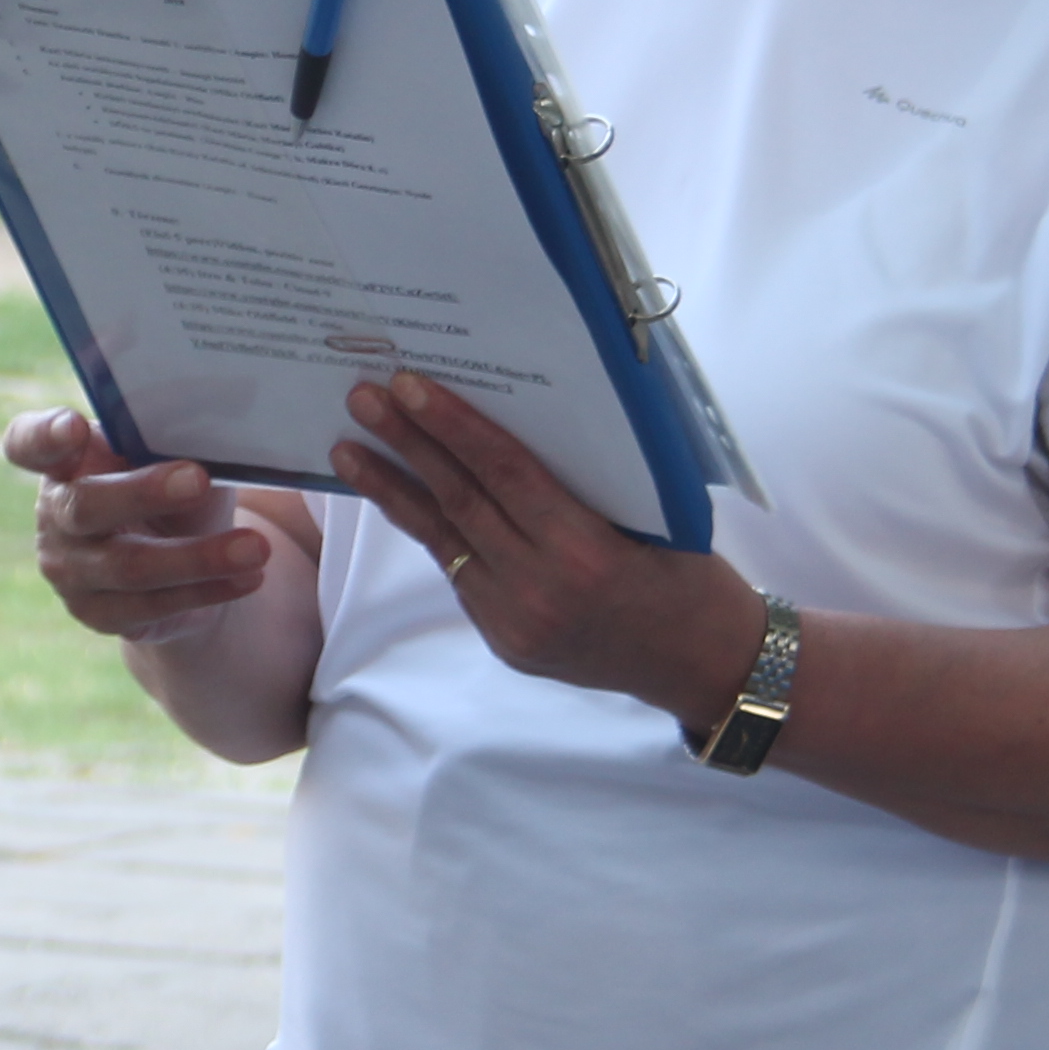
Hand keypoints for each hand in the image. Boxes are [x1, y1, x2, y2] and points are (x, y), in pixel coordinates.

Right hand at [6, 408, 268, 644]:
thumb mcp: (175, 457)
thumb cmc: (173, 489)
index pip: (28, 443)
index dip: (43, 436)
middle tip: (198, 480)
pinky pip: (153, 606)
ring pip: (129, 566)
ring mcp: (70, 569)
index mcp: (65, 459)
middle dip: (143, 493)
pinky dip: (208, 589)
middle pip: (85, 505)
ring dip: (198, 557)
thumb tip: (219, 435)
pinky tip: (249, 577)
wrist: (177, 563)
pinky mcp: (98, 613)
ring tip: (255, 548)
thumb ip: (179, 443)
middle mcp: (56, 513)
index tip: (73, 427)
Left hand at [331, 372, 758, 728]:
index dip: (453, 426)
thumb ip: (581, 480)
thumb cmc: (688, 573)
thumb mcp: (650, 514)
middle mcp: (542, 590)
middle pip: (460, 502)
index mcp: (586, 552)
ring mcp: (516, 623)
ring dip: (392, 491)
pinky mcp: (504, 641)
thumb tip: (514, 416)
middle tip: (362, 399)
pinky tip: (402, 497)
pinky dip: (432, 531)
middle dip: (406, 445)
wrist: (700, 663)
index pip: (504, 473)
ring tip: (348, 449)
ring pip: (444, 542)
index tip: (408, 386)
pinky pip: (460, 574)